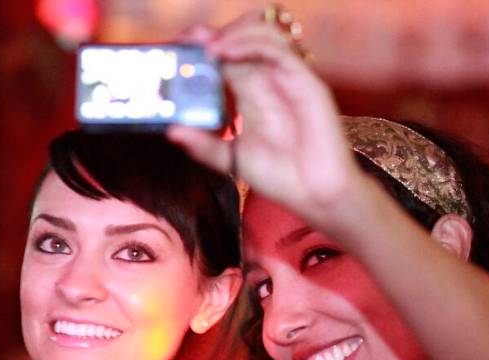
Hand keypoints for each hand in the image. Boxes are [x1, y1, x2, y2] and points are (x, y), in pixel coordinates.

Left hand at [168, 11, 364, 232]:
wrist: (316, 195)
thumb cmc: (283, 179)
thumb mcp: (232, 160)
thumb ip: (204, 145)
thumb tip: (171, 131)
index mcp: (253, 94)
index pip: (226, 58)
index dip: (203, 49)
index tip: (178, 50)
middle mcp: (270, 81)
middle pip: (242, 40)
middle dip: (213, 36)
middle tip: (188, 41)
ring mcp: (289, 79)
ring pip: (262, 37)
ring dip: (232, 35)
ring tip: (208, 48)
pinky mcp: (306, 82)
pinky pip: (278, 52)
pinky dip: (251, 46)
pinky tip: (227, 54)